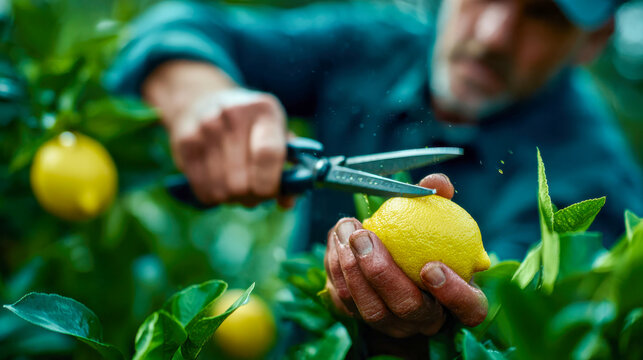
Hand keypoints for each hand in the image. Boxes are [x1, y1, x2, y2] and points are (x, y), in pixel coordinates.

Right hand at [168, 88, 292, 206]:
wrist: (202, 100)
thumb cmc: (250, 125)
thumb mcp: (276, 133)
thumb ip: (289, 167)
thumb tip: (288, 202)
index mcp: (264, 110)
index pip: (268, 155)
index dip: (271, 184)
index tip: (272, 193)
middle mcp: (233, 114)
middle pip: (242, 181)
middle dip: (252, 196)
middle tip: (255, 193)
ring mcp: (206, 127)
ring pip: (222, 190)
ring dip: (233, 198)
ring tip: (238, 188)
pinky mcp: (186, 142)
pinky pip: (203, 190)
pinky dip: (214, 196)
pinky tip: (219, 184)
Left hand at [324, 173, 487, 337]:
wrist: (395, 264)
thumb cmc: (424, 240)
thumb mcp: (437, 221)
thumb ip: (438, 202)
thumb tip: (435, 181)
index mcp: (460, 300)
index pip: (469, 309)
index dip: (454, 293)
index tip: (432, 266)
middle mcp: (426, 320)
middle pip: (407, 308)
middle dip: (381, 272)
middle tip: (364, 237)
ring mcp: (393, 325)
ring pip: (370, 310)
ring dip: (351, 267)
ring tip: (346, 230)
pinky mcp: (361, 321)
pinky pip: (344, 301)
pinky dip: (336, 268)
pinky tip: (336, 239)